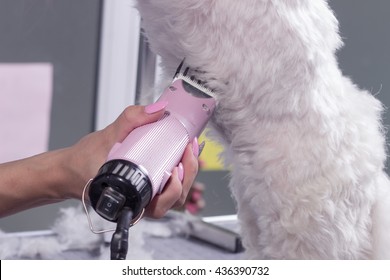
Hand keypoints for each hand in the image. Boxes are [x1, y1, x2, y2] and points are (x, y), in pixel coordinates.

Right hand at [67, 103, 198, 218]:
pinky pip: (169, 185)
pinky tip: (181, 153)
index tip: (181, 162)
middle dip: (189, 173)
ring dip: (187, 173)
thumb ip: (132, 119)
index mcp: (130, 199)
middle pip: (175, 199)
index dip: (177, 185)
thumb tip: (159, 108)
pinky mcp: (148, 188)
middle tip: (189, 149)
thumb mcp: (107, 136)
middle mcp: (140, 202)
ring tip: (188, 150)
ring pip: (175, 194)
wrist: (71, 169)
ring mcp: (146, 196)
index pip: (162, 202)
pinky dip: (180, 170)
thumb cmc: (83, 162)